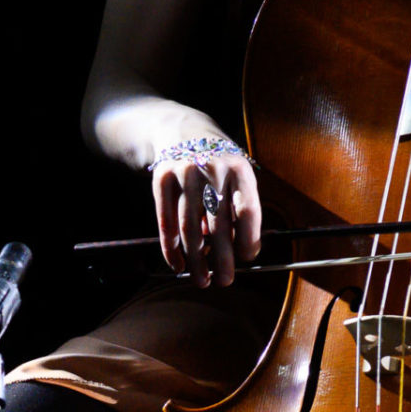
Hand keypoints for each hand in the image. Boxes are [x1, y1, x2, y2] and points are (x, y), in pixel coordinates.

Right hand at [151, 149, 261, 287]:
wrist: (182, 130)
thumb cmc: (217, 163)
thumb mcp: (236, 175)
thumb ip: (239, 208)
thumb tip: (238, 252)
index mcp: (239, 170)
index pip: (248, 211)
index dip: (249, 239)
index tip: (247, 259)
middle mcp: (213, 170)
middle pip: (219, 225)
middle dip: (223, 259)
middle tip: (225, 281)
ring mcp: (185, 174)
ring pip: (191, 228)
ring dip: (196, 260)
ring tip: (202, 281)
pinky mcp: (162, 179)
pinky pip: (166, 222)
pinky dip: (171, 248)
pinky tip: (178, 265)